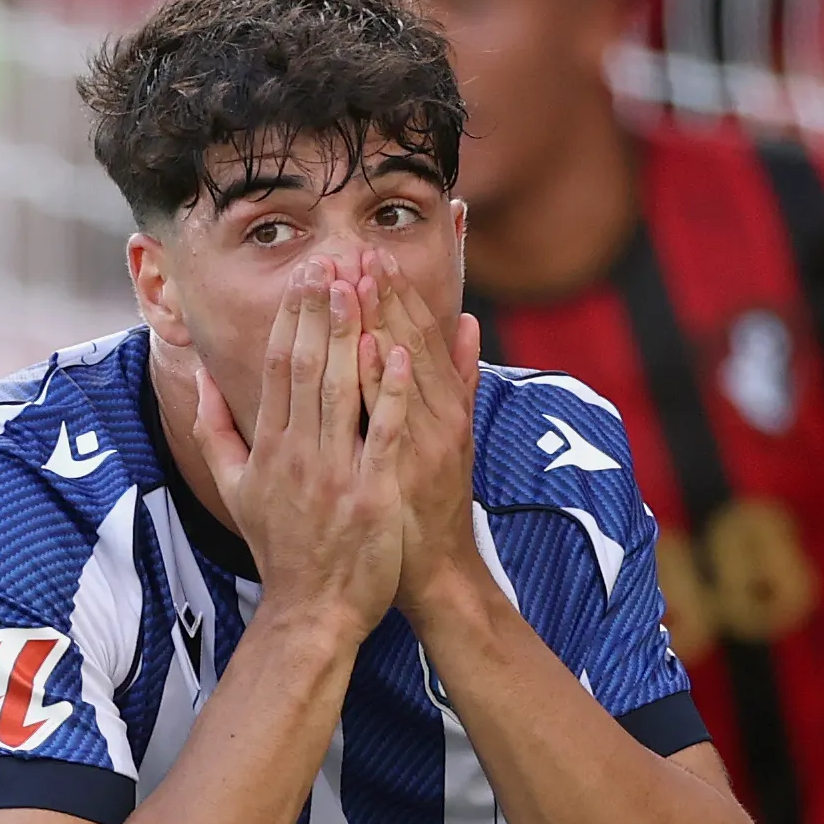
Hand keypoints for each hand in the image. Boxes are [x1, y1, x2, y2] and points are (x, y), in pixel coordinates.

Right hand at [188, 258, 406, 641]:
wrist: (310, 611)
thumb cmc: (278, 548)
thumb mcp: (234, 489)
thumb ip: (214, 430)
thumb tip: (202, 377)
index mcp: (268, 448)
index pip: (278, 368)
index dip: (293, 318)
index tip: (305, 278)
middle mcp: (297, 454)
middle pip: (308, 366)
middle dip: (321, 311)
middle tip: (333, 261)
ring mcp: (334, 473)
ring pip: (341, 389)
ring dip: (351, 333)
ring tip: (360, 286)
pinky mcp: (370, 493)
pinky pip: (379, 432)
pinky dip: (386, 390)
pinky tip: (396, 350)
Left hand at [349, 248, 484, 619]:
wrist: (435, 572)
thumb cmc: (432, 504)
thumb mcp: (455, 437)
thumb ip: (459, 379)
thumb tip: (469, 321)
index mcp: (446, 405)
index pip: (419, 336)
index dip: (397, 296)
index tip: (370, 257)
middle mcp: (440, 417)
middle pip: (409, 343)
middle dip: (382, 296)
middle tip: (355, 252)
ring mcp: (425, 442)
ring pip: (402, 370)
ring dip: (378, 322)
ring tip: (353, 278)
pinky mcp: (409, 469)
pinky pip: (392, 416)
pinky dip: (379, 379)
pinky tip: (362, 346)